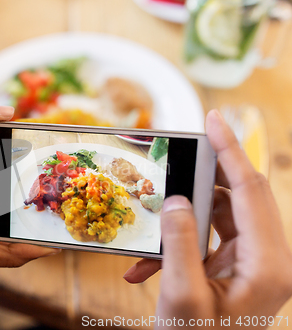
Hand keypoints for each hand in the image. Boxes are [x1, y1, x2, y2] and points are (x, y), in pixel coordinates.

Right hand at [123, 110, 291, 328]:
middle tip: (177, 157)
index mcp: (267, 263)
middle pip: (239, 196)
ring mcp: (253, 263)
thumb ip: (179, 242)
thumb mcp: (181, 295)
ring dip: (184, 215)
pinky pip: (209, 238)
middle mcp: (268, 258)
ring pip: (221, 215)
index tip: (214, 119)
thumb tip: (175, 199)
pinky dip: (180, 241)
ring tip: (154, 221)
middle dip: (204, 176)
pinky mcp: (236, 267)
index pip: (249, 189)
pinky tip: (146, 265)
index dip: (230, 150)